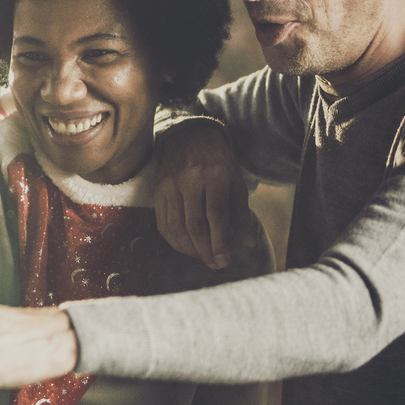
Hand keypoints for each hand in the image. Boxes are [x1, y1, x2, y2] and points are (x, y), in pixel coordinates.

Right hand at [153, 119, 256, 269]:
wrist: (190, 140)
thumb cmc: (219, 164)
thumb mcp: (236, 184)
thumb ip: (241, 214)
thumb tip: (247, 244)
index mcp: (214, 176)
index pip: (216, 215)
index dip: (220, 242)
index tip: (225, 261)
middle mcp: (189, 181)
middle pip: (195, 225)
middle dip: (205, 250)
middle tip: (215, 264)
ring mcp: (170, 186)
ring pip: (176, 227)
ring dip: (190, 249)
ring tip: (203, 258)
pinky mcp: (157, 192)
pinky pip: (163, 223)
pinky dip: (174, 241)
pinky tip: (186, 248)